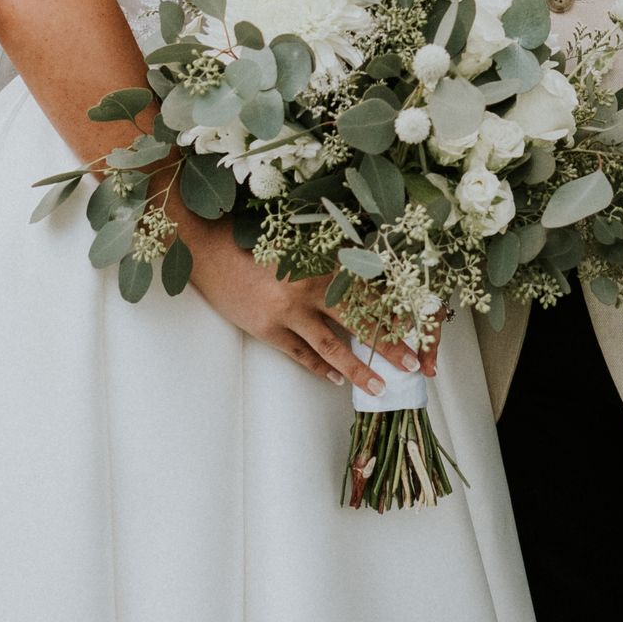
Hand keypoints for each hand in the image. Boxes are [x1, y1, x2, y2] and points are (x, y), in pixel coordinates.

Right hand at [184, 221, 393, 394]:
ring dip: (359, 367)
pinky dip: (320, 367)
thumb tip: (359, 267)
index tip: (416, 324)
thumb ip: (325, 254)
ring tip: (380, 386)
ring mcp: (286, 311)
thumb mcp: (294, 238)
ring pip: (332, 345)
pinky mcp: (266, 328)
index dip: (393, 308)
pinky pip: (300, 353)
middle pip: (357, 320)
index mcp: (319, 260)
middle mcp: (308, 286)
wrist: (206, 246)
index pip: (366, 288)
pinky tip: (336, 378)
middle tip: (414, 363)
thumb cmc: (251, 236)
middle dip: (388, 343)